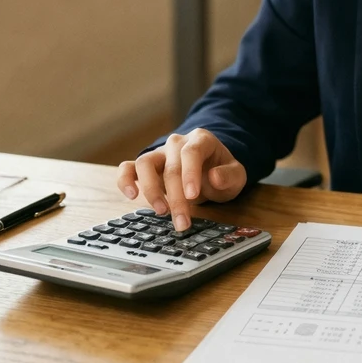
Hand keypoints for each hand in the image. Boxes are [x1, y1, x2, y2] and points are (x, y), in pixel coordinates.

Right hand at [116, 129, 246, 230]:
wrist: (210, 168)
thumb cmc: (222, 172)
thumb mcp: (236, 175)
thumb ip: (229, 176)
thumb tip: (214, 177)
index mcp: (201, 140)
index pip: (191, 152)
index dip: (190, 173)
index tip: (191, 196)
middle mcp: (177, 143)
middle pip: (171, 166)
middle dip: (175, 197)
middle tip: (182, 222)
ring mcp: (159, 153)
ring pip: (145, 163)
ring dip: (151, 189)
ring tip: (161, 211)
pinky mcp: (146, 166)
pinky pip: (128, 168)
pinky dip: (125, 180)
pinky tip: (131, 195)